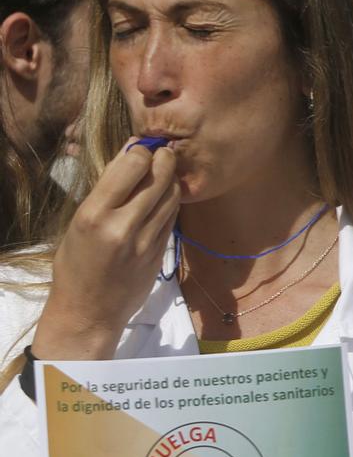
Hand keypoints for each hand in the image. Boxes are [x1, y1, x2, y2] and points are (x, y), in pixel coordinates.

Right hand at [36, 142, 179, 359]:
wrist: (90, 310)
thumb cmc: (76, 264)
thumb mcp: (79, 223)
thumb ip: (106, 191)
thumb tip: (130, 154)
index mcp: (94, 214)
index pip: (130, 167)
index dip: (141, 150)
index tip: (142, 146)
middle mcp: (122, 225)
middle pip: (158, 177)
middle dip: (164, 158)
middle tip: (163, 152)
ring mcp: (146, 240)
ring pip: (172, 196)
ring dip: (172, 178)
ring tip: (166, 171)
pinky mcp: (161, 251)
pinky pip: (173, 216)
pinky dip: (172, 201)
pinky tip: (166, 195)